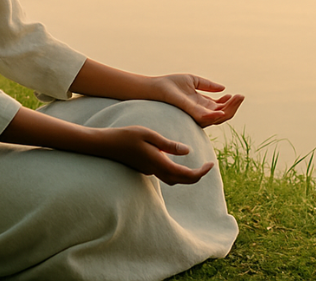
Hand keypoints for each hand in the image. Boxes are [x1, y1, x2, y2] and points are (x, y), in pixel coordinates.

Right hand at [97, 125, 213, 185]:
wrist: (105, 145)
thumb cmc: (126, 136)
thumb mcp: (149, 135)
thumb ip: (168, 144)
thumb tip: (187, 152)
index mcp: (159, 163)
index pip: (186, 175)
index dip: (201, 173)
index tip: (211, 165)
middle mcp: (155, 170)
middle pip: (181, 180)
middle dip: (197, 176)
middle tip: (208, 166)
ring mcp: (149, 171)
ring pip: (173, 179)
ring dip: (186, 176)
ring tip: (197, 165)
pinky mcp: (145, 168)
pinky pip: (164, 173)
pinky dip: (175, 170)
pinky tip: (175, 158)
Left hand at [153, 74, 243, 127]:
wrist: (154, 88)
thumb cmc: (169, 85)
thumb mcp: (192, 81)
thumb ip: (207, 85)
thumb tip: (223, 88)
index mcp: (202, 104)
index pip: (221, 107)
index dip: (231, 102)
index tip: (237, 94)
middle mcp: (200, 112)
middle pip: (222, 114)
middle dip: (233, 106)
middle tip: (240, 96)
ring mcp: (195, 115)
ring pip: (217, 118)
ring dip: (229, 110)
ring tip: (236, 98)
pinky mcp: (188, 115)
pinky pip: (204, 119)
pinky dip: (214, 116)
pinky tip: (221, 111)